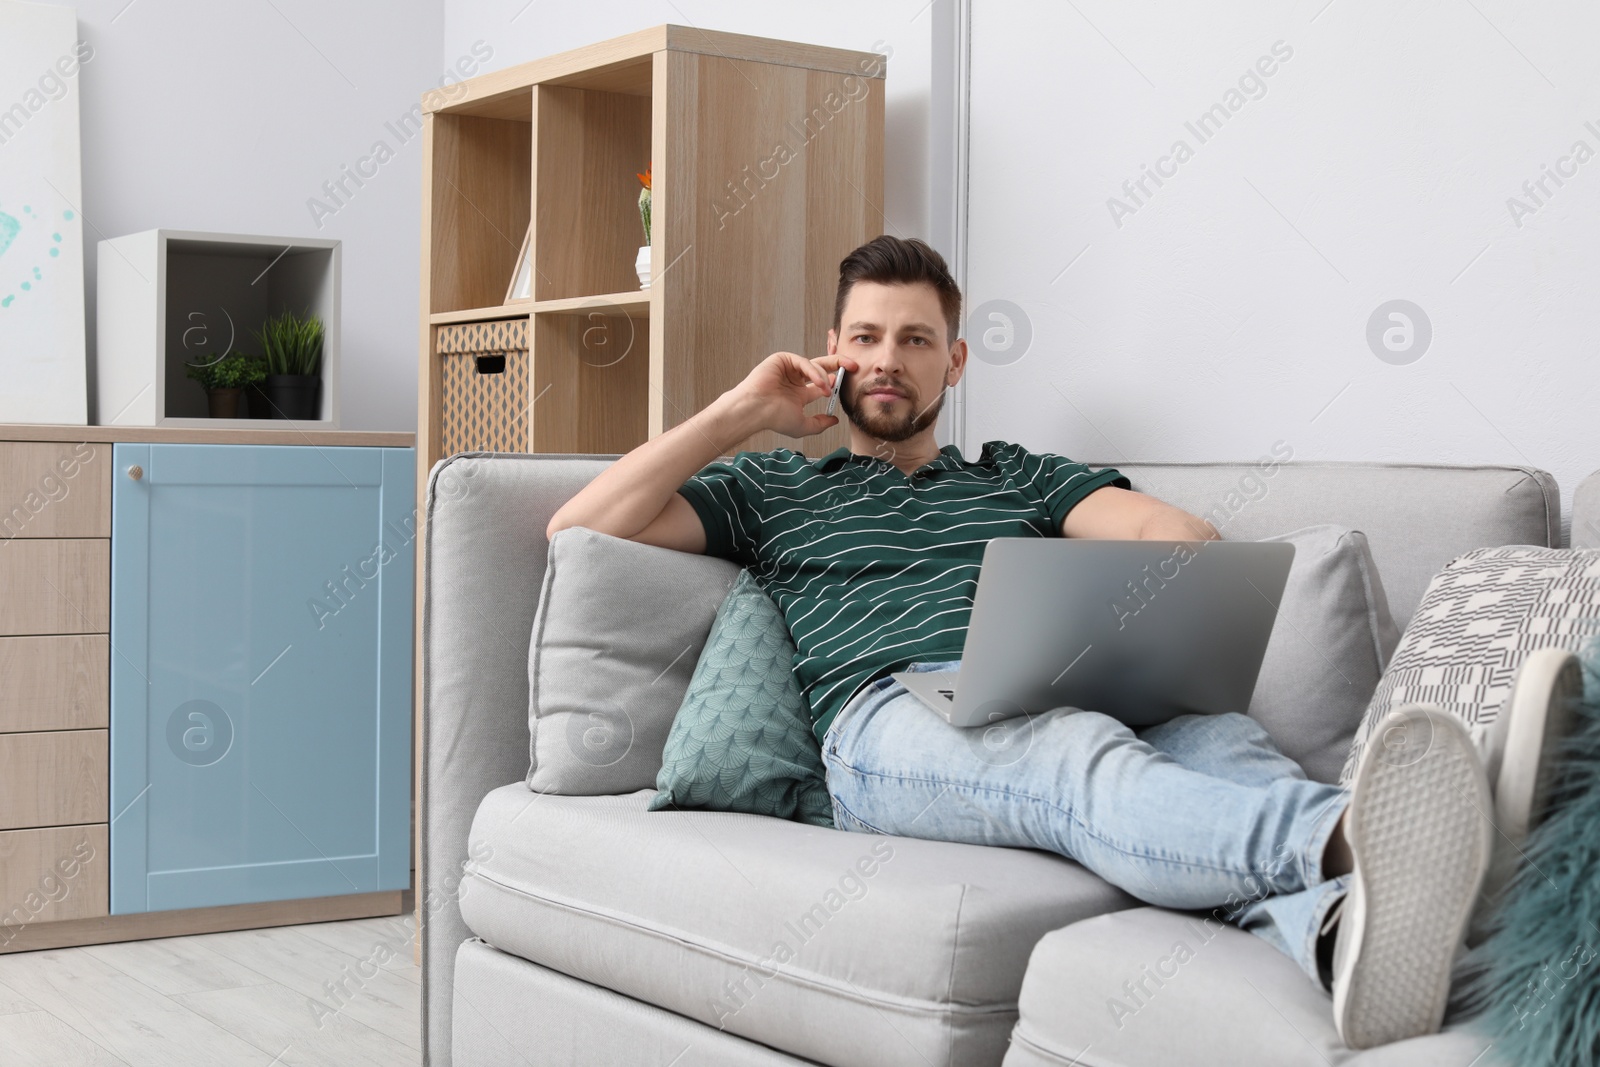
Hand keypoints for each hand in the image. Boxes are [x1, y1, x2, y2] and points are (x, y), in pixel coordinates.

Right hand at [729, 351, 859, 438]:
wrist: (756, 411)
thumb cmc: (774, 418)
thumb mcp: (803, 425)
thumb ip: (820, 423)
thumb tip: (835, 420)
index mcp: (799, 393)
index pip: (822, 383)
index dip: (835, 382)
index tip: (847, 383)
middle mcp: (795, 379)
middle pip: (822, 367)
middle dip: (839, 365)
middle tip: (854, 366)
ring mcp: (788, 368)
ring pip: (814, 366)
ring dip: (824, 377)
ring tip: (827, 391)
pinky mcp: (782, 360)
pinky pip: (803, 362)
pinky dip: (813, 371)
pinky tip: (819, 383)